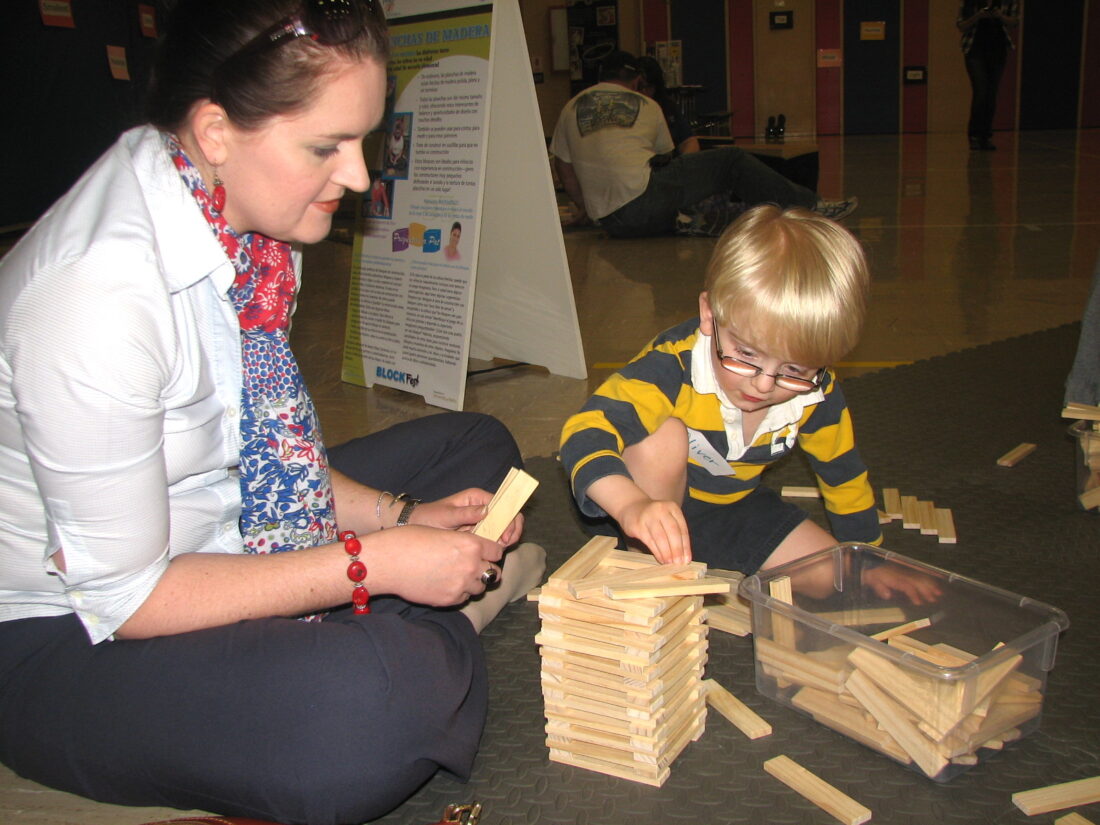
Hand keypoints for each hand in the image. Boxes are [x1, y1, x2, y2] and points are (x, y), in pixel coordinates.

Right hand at [368, 525, 503, 606]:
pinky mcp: (449, 600)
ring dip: (473, 582)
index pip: (497, 551)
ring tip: (457, 576)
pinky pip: (464, 598)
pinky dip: (459, 593)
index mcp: (471, 544)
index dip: (491, 552)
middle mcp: (470, 565)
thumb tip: (473, 552)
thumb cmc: (409, 540)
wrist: (387, 562)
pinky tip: (445, 584)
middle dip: (485, 569)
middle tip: (473, 567)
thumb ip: (463, 543)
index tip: (485, 553)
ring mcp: (461, 585)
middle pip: (494, 572)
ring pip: (480, 587)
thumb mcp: (442, 533)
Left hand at [410, 487, 524, 545]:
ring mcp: (482, 521)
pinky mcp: (479, 534)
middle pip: (508, 516)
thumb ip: (466, 513)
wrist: (416, 527)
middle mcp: (483, 507)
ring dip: (505, 539)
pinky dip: (496, 546)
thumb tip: (487, 511)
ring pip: (503, 529)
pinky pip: (493, 539)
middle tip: (504, 545)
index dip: (509, 519)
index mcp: (477, 497)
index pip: (504, 504)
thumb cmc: (428, 517)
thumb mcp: (446, 515)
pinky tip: (490, 553)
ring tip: (497, 550)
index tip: (505, 535)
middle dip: (511, 531)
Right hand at [618, 498, 691, 564]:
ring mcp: (648, 516)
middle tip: (679, 563)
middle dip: (677, 550)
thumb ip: (676, 533)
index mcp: (672, 507)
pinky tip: (660, 559)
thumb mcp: (667, 518)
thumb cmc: (654, 517)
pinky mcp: (638, 525)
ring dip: (667, 552)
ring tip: (670, 563)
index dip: (685, 546)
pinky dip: (657, 552)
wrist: (631, 507)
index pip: (682, 529)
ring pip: (661, 537)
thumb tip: (684, 556)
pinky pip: (650, 541)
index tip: (687, 560)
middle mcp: (661, 510)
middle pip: (673, 532)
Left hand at [862, 565, 941, 605]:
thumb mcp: (872, 581)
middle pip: (916, 581)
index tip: (919, 602)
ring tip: (938, 593)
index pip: (906, 586)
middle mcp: (901, 573)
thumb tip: (888, 595)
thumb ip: (880, 588)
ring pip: (920, 577)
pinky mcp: (906, 570)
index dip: (913, 594)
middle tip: (935, 598)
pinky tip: (934, 583)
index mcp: (893, 577)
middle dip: (927, 590)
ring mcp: (904, 571)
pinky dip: (928, 578)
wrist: (871, 562)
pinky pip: (919, 573)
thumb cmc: (872, 574)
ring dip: (930, 585)